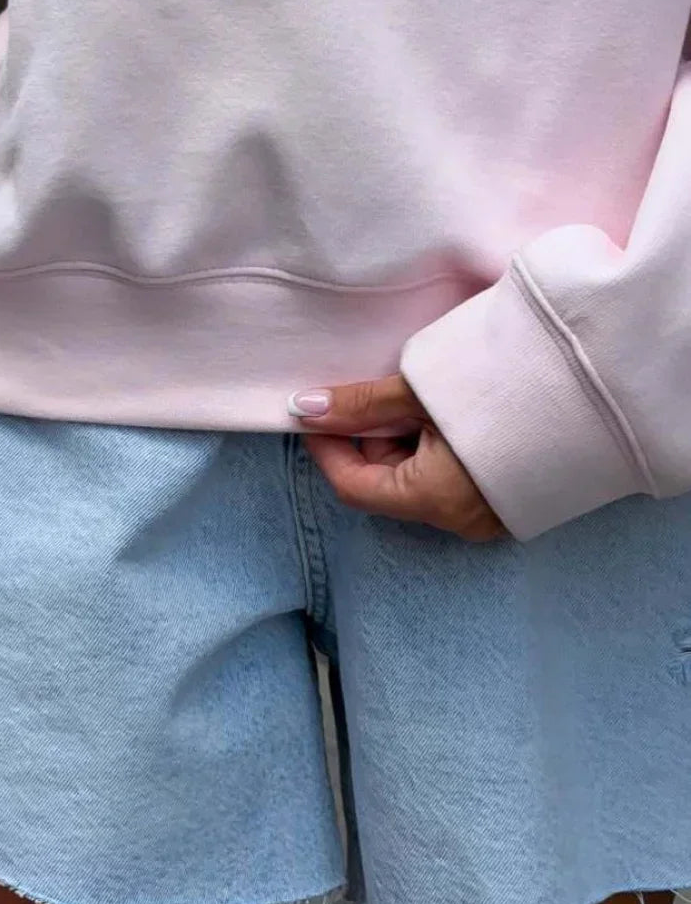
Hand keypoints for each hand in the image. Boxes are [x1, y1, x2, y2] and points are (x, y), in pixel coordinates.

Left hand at [289, 374, 506, 541]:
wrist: (598, 384)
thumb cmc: (505, 383)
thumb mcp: (423, 389)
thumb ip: (361, 404)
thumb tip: (305, 408)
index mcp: (435, 500)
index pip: (353, 486)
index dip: (326, 447)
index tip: (315, 409)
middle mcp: (459, 520)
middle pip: (385, 482)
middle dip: (369, 437)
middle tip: (377, 388)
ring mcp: (486, 514)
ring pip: (417, 478)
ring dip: (404, 438)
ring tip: (421, 392)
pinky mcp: (507, 498)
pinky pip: (450, 478)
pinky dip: (435, 446)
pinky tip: (448, 409)